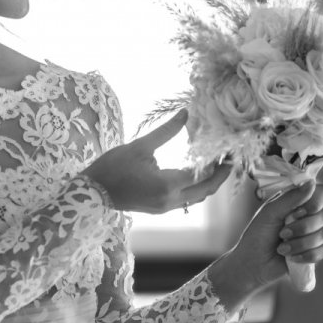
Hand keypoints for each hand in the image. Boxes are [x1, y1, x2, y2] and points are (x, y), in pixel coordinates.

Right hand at [83, 110, 231, 213]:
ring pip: (196, 198)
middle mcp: (170, 200)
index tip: (227, 150)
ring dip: (208, 184)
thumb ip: (165, 132)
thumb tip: (185, 113)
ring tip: (217, 167)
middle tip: (230, 160)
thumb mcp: (139, 146)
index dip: (217, 163)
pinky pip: (185, 201)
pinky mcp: (159, 209)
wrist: (92, 192)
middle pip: (205, 191)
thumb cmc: (113, 167)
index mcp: (167, 184)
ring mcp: (165, 207)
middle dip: (220, 176)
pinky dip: (195, 189)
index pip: (202, 174)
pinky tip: (195, 175)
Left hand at [228, 181, 322, 290]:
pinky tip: (291, 257)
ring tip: (281, 248)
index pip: (322, 193)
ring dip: (299, 243)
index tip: (298, 211)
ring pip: (322, 235)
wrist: (252, 263)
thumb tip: (312, 183)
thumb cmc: (257, 234)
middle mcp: (309, 217)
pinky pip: (321, 252)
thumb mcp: (270, 212)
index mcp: (298, 202)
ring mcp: (313, 235)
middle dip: (301, 227)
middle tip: (281, 233)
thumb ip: (291, 198)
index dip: (315, 202)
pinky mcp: (314, 253)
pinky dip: (304, 255)